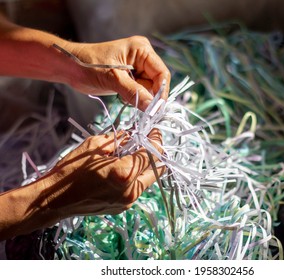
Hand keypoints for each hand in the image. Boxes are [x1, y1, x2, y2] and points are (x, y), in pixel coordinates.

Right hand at [41, 128, 164, 217]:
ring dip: (146, 165)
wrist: (53, 200)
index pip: (151, 153)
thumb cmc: (70, 171)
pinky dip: (136, 176)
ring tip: (134, 153)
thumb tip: (132, 134)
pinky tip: (124, 168)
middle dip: (156, 153)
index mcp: (123, 173)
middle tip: (148, 141)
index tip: (154, 130)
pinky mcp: (123, 207)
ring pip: (149, 180)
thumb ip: (118, 139)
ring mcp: (128, 202)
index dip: (156, 139)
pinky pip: (137, 188)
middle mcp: (130, 191)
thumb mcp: (93, 147)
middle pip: (157, 169)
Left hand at [62, 36, 170, 110]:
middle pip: (157, 82)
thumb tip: (152, 107)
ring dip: (139, 97)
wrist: (69, 67)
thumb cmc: (87, 64)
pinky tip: (120, 94)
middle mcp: (142, 57)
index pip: (162, 73)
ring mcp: (137, 68)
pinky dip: (133, 97)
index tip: (156, 108)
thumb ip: (134, 92)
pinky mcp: (131, 77)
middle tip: (135, 102)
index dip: (161, 91)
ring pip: (149, 89)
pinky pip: (140, 92)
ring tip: (121, 93)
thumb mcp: (112, 78)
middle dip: (148, 95)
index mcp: (142, 49)